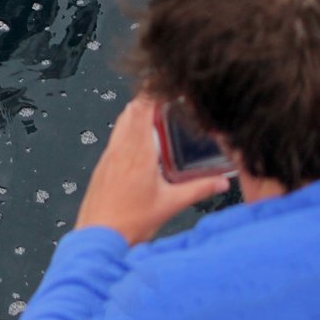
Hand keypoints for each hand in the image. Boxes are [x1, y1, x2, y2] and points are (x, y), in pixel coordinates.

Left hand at [74, 97, 229, 245]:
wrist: (98, 236)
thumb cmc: (128, 223)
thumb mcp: (171, 205)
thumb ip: (199, 189)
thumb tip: (222, 182)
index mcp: (137, 154)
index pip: (141, 111)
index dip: (150, 93)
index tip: (162, 83)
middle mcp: (119, 151)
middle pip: (130, 112)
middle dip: (146, 99)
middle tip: (162, 94)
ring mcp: (108, 157)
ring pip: (121, 124)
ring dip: (135, 114)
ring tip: (153, 112)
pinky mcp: (103, 166)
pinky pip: (115, 138)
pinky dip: (127, 130)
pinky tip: (138, 141)